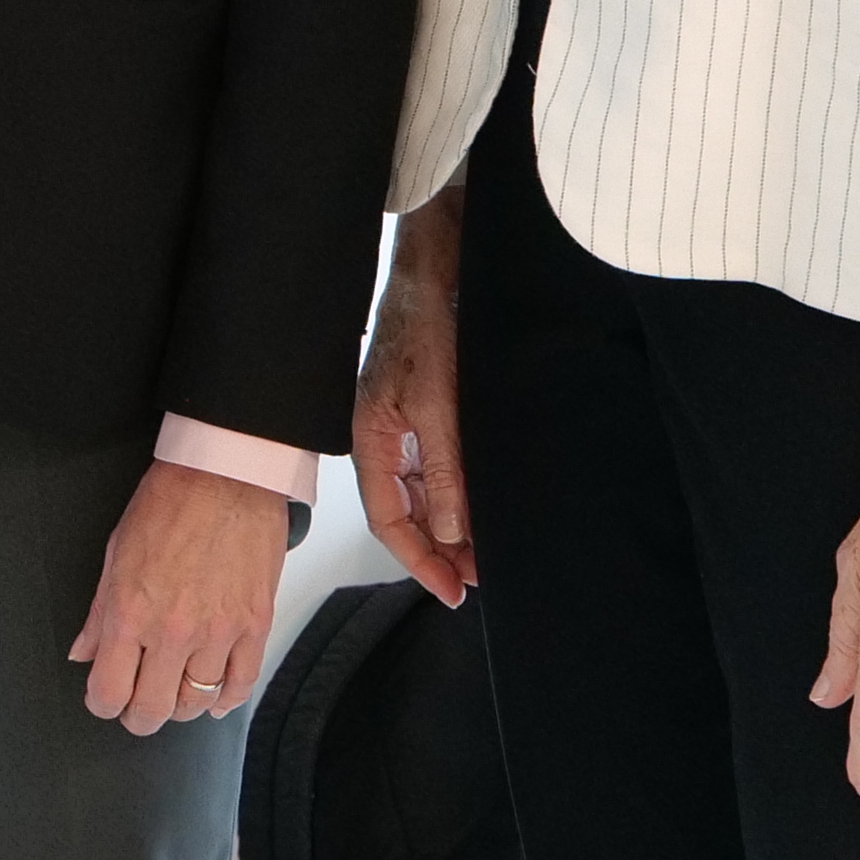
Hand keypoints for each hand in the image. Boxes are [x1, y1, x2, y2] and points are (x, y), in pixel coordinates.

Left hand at [70, 458, 294, 733]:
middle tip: (137, 708)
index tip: (105, 698)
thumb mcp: (114, 553)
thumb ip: (97, 612)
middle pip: (152, 710)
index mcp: (130, 613)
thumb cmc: (170, 503)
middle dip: (139, 717)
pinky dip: (225, 699)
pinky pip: (241, 684)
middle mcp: (172, 631)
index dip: (103, 704)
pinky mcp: (254, 626)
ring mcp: (218, 633)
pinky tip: (214, 696)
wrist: (226, 476)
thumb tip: (83, 651)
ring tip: (174, 694)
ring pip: (197, 703)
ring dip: (181, 706)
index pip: (109, 692)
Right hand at [351, 207, 475, 604]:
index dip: (420, 561)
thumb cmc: (429, 326)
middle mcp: (381, 438)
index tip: (454, 591)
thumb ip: (445, 470)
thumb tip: (451, 531)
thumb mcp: (440, 405)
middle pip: (404, 512)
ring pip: (422, 493)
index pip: (388, 519)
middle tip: (480, 576)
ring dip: (451, 524)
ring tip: (488, 548)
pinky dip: (457, 493)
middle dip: (439, 549)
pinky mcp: (423, 409)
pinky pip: (435, 468)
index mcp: (370, 439)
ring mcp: (401, 424)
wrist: (438, 268)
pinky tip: (482, 503)